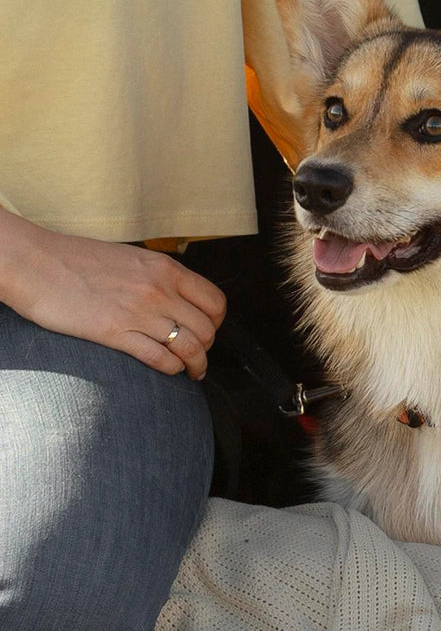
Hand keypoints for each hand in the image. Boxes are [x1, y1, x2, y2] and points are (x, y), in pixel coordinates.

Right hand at [0, 212, 225, 378]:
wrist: (33, 262)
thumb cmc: (75, 259)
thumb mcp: (130, 258)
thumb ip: (158, 277)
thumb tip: (179, 297)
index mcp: (164, 269)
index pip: (215, 302)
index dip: (217, 322)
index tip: (208, 330)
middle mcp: (158, 290)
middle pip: (207, 330)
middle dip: (207, 347)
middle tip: (198, 354)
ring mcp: (139, 313)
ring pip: (190, 348)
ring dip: (197, 365)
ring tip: (193, 372)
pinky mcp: (117, 334)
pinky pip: (161, 360)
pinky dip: (172, 369)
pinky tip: (169, 369)